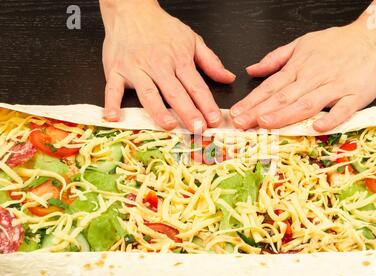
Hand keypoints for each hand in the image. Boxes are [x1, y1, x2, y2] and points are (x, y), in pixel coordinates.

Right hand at [100, 0, 234, 131]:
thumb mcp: (192, 39)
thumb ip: (211, 61)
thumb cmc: (161, 27)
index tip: (215, 120)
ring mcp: (136, 68)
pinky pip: (112, 88)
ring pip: (148, 93)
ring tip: (168, 125)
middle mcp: (158, 65)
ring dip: (158, 111)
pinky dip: (111, 102)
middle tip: (197, 129)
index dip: (207, 105)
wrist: (131, 9)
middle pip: (175, 93)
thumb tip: (228, 77)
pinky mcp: (116, 70)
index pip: (196, 86)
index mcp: (179, 60)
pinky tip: (114, 117)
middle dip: (188, 112)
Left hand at [230, 22, 375, 131]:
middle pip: (283, 97)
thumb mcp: (302, 43)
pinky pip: (343, 109)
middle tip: (241, 124)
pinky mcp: (356, 95)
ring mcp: (335, 87)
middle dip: (259, 112)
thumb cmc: (337, 43)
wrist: (375, 37)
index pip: (270, 87)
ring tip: (266, 124)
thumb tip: (251, 69)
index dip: (252, 101)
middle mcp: (313, 77)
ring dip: (285, 115)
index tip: (235, 114)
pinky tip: (317, 128)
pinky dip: (331, 118)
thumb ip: (275, 58)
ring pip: (307, 103)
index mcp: (299, 67)